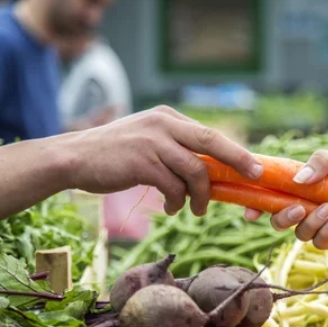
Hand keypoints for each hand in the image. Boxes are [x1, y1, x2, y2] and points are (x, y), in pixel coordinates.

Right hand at [65, 105, 261, 215]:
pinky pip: (174, 186)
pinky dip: (178, 201)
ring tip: (196, 210)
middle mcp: (163, 123)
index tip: (254, 165)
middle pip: (212, 142)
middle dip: (238, 160)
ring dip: (201, 195)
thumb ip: (174, 149)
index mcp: (167, 117)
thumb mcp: (147, 142)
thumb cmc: (113, 156)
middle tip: (254, 176)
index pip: (209, 134)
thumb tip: (206, 172)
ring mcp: (152, 141)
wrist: (73, 158)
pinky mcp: (142, 162)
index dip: (235, 151)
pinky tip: (172, 208)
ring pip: (195, 170)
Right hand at [245, 150, 327, 248]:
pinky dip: (325, 230)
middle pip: (279, 218)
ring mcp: (322, 224)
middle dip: (281, 216)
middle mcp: (310, 205)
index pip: (274, 194)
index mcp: (307, 185)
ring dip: (309, 222)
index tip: (248, 209)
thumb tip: (296, 181)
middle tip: (295, 207)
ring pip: (298, 232)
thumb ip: (322, 162)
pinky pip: (318, 242)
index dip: (257, 203)